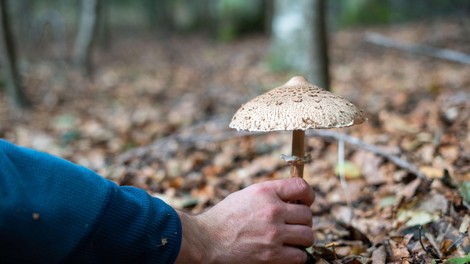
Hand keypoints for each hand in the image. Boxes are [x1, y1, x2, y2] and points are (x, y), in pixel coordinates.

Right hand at [175, 177, 314, 263]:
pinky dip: (296, 255)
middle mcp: (272, 210)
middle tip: (292, 226)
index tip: (305, 202)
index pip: (302, 187)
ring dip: (302, 239)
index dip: (308, 195)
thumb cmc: (224, 218)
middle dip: (302, 221)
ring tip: (290, 240)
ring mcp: (273, 234)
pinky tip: (287, 252)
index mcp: (265, 192)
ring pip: (307, 236)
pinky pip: (300, 256)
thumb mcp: (247, 196)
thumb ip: (270, 195)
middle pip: (308, 215)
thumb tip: (294, 199)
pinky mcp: (272, 255)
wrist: (206, 240)